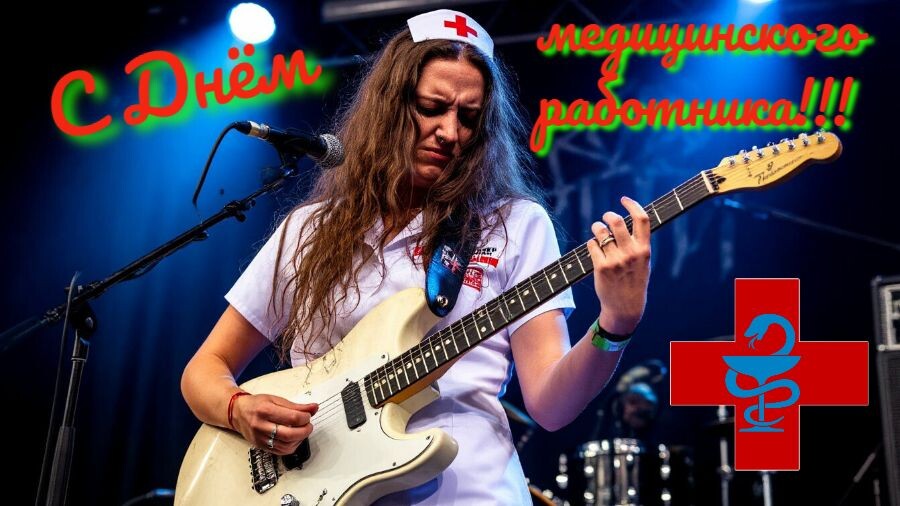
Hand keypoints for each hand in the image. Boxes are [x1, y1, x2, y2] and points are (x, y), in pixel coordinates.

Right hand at [232, 393, 317, 454]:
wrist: (238, 413)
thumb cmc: (256, 405)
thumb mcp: (276, 399)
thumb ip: (296, 406)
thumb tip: (313, 408)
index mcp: (265, 410)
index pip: (291, 417)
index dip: (305, 417)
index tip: (308, 416)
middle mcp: (261, 426)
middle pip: (289, 434)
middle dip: (304, 431)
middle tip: (308, 425)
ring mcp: (260, 438)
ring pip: (285, 446)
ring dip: (299, 440)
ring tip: (302, 431)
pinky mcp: (261, 447)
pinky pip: (281, 452)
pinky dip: (292, 446)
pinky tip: (294, 439)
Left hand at [586, 196, 651, 334]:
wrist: (626, 307)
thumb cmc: (634, 281)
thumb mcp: (644, 262)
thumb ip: (638, 243)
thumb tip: (628, 220)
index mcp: (644, 249)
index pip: (642, 219)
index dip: (632, 204)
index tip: (624, 199)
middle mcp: (630, 253)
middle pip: (617, 221)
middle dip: (608, 215)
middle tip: (605, 217)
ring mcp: (615, 260)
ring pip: (600, 232)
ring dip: (596, 228)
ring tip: (597, 231)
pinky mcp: (601, 267)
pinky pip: (592, 245)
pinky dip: (592, 243)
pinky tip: (594, 248)